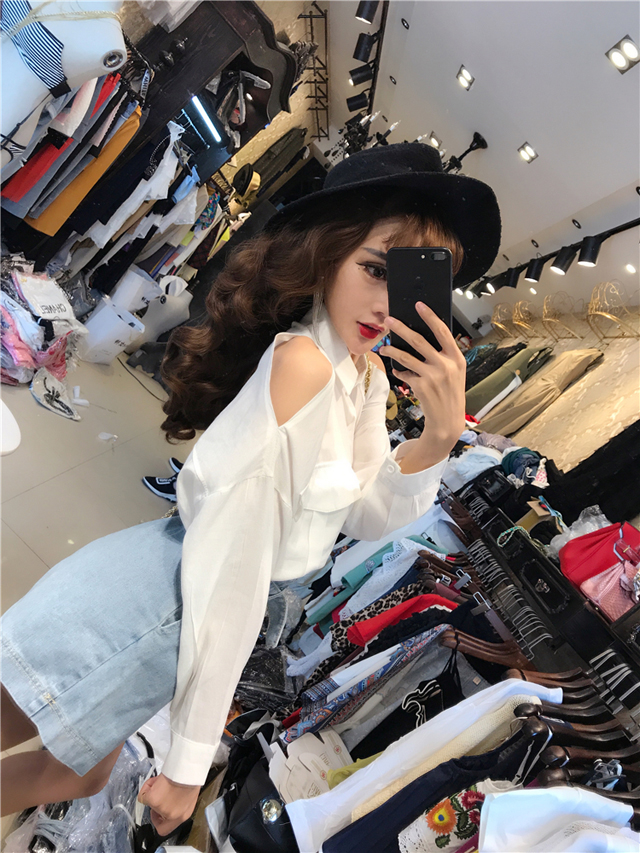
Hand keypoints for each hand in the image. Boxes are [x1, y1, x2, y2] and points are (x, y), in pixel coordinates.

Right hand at [138, 773, 199, 835]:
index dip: (158, 820)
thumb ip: (177, 804)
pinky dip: (147, 787)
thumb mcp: (188, 796)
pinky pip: (143, 796)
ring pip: (149, 803)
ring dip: (153, 792)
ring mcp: (161, 808)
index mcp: (182, 816)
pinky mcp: (153, 800)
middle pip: (155, 815)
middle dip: (155, 805)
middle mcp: (171, 816)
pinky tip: (156, 780)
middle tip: (159, 793)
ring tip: (161, 781)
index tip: (158, 810)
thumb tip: (167, 801)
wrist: (187, 769)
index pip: (164, 829)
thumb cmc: (190, 778)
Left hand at [378, 302, 466, 464]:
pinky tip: (397, 371)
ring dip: (391, 351)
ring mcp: (432, 376)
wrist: (448, 420)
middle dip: (400, 328)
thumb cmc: (450, 393)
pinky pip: (404, 374)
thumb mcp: (454, 372)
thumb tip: (421, 339)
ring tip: (383, 348)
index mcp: (456, 358)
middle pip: (418, 340)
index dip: (430, 316)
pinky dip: (399, 372)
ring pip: (405, 357)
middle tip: (388, 320)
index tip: (419, 305)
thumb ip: (443, 356)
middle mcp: (445, 365)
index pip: (442, 331)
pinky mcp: (421, 386)